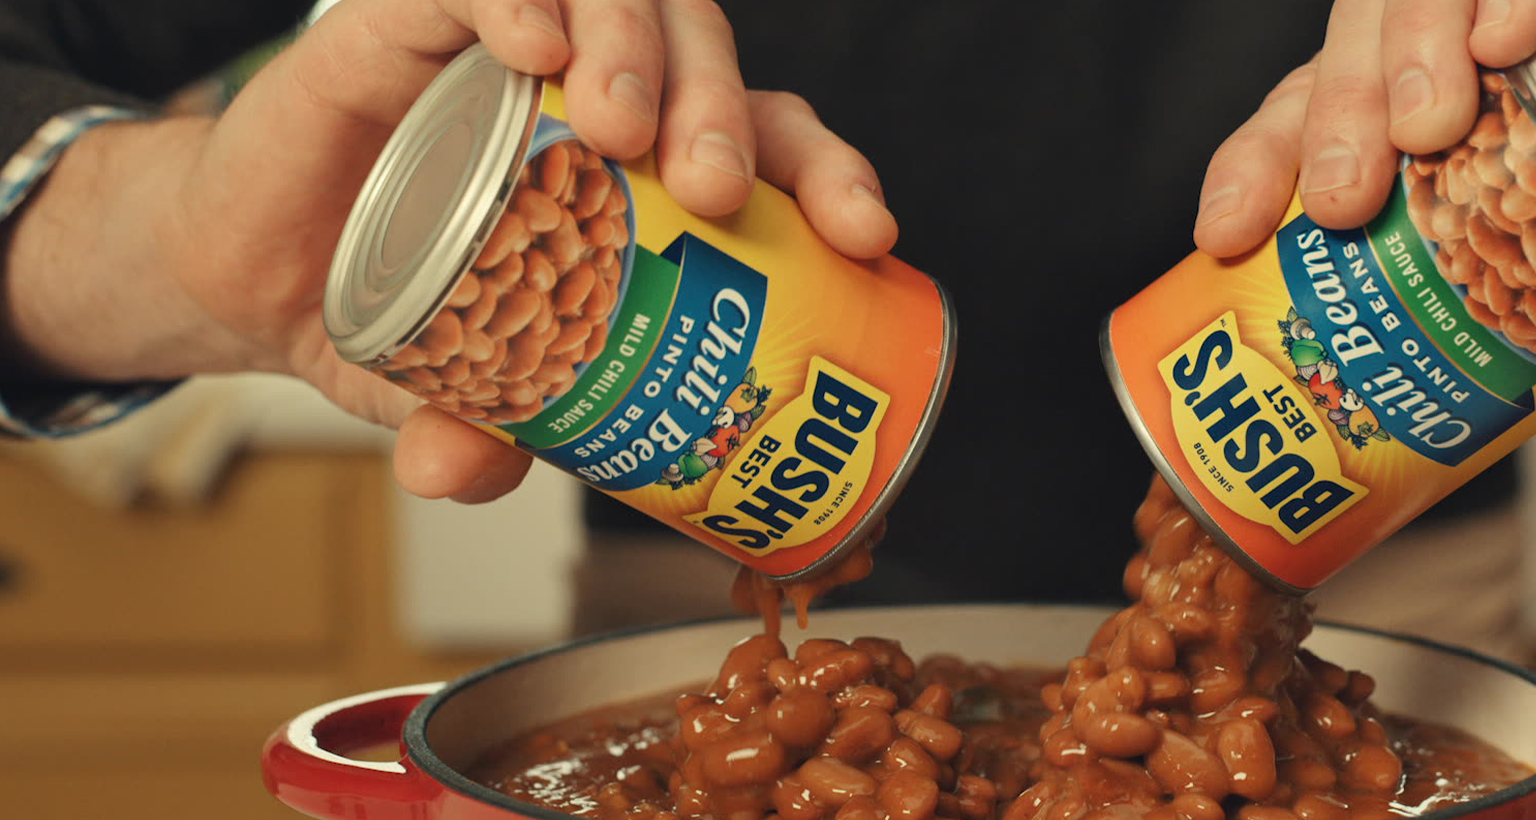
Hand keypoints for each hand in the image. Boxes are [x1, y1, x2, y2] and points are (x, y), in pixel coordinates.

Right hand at [2, 0, 897, 502]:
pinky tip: (534, 45)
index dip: (832, 177)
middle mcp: (602, 99)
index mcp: (656, 178)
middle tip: (715, 191)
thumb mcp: (461, 391)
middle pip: (712, 63)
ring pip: (620, 0)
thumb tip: (467, 472)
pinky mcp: (412, 20)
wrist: (259, 268)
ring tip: (625, 128)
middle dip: (731, 116)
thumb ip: (481, 431)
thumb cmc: (405, 315)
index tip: (864, 235)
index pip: (776, 147)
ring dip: (638, 49)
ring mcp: (514, 52)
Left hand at [1187, 0, 1535, 464]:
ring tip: (1423, 127)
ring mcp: (1525, 6)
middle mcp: (1447, 56)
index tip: (1225, 236)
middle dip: (1328, 121)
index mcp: (1405, 133)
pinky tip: (1505, 38)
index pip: (1293, 128)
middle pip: (1346, 54)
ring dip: (1407, 47)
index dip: (1251, 170)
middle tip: (1343, 199)